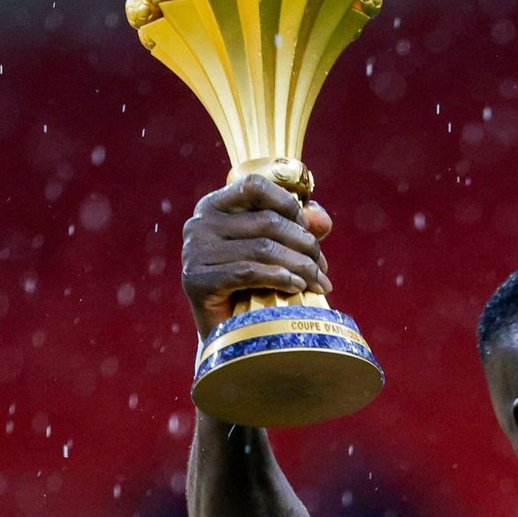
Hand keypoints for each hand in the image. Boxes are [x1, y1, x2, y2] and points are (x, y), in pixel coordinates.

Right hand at [181, 174, 332, 338]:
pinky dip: (280, 279)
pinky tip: (298, 287)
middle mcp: (200, 223)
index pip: (255, 186)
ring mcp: (194, 252)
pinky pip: (249, 273)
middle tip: (322, 268)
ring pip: (263, 249)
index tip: (309, 230)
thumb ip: (299, 227)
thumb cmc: (253, 283)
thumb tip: (323, 221)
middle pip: (268, 222)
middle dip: (305, 244)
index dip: (289, 204)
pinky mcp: (196, 281)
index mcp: (215, 206)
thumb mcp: (276, 247)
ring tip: (318, 282)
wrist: (225, 330)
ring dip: (301, 266)